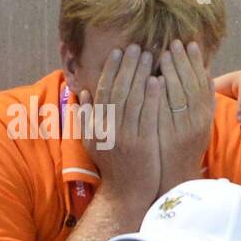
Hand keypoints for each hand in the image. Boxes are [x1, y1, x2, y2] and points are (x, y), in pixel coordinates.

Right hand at [83, 44, 162, 211]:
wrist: (126, 195)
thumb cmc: (113, 167)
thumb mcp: (92, 143)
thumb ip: (86, 119)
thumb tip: (83, 94)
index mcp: (96, 125)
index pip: (103, 91)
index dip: (111, 70)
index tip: (119, 51)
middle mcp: (107, 128)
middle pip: (117, 90)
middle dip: (127, 66)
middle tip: (136, 45)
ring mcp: (125, 136)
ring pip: (132, 99)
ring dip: (139, 75)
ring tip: (149, 55)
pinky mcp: (142, 144)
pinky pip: (147, 115)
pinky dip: (151, 97)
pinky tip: (157, 80)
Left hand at [158, 40, 217, 192]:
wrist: (174, 177)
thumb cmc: (183, 148)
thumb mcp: (198, 124)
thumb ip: (201, 101)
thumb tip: (205, 74)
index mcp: (205, 116)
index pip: (203, 83)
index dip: (197, 63)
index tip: (191, 44)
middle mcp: (198, 121)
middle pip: (192, 85)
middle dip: (184, 62)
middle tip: (175, 42)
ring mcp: (184, 129)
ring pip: (181, 95)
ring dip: (173, 73)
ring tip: (164, 53)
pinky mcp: (170, 136)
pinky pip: (167, 111)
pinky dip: (162, 95)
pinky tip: (156, 79)